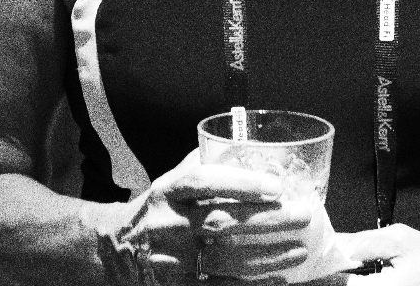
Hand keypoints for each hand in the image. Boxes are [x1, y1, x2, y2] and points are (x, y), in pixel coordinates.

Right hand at [96, 150, 312, 283]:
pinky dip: (250, 285)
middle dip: (268, 220)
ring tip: (299, 250)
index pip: (206, 182)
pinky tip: (277, 280)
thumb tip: (253, 148)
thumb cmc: (159, 206)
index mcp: (169, 191)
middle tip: (303, 215)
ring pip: (225, 260)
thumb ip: (207, 163)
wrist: (115, 249)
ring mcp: (171, 261)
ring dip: (267, 257)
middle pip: (223, 222)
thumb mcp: (173, 179)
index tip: (277, 185)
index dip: (242, 183)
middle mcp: (168, 224)